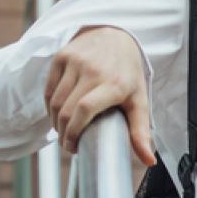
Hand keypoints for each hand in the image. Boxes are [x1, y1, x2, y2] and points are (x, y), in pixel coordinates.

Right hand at [45, 26, 154, 164]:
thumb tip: (148, 161)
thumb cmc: (128, 73)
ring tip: (64, 131)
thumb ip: (140, 131)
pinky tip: (58, 115)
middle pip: (67, 110)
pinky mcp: (61, 57)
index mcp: (114, 83)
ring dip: (56, 122)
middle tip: (68, 144)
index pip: (85, 110)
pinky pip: (48, 90)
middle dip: (64, 133)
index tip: (74, 147)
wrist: (116, 35)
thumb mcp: (139, 100)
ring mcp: (74, 62)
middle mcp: (93, 70)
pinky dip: (50, 107)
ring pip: (55, 102)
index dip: (74, 132)